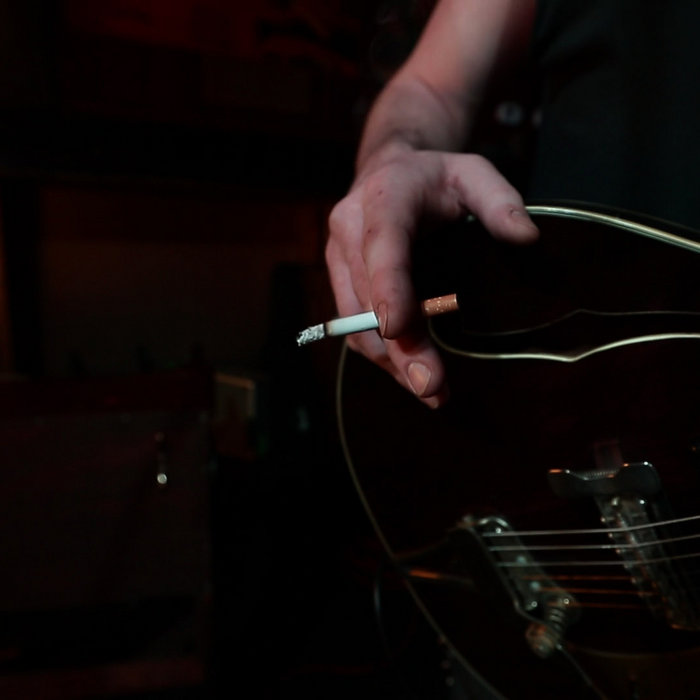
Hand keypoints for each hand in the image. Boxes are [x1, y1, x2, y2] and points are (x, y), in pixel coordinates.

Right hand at [326, 148, 537, 407]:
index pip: (382, 245)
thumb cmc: (435, 177)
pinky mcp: (340, 281)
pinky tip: (410, 374)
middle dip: (400, 348)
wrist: (387, 173)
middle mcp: (350, 230)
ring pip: (355, 322)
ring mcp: (339, 259)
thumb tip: (527, 238)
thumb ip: (499, 200)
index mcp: (385, 198)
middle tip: (432, 387)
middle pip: (369, 299)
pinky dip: (382, 355)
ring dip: (390, 361)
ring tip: (431, 392)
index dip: (388, 287)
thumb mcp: (473, 172)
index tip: (398, 327)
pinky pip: (353, 326)